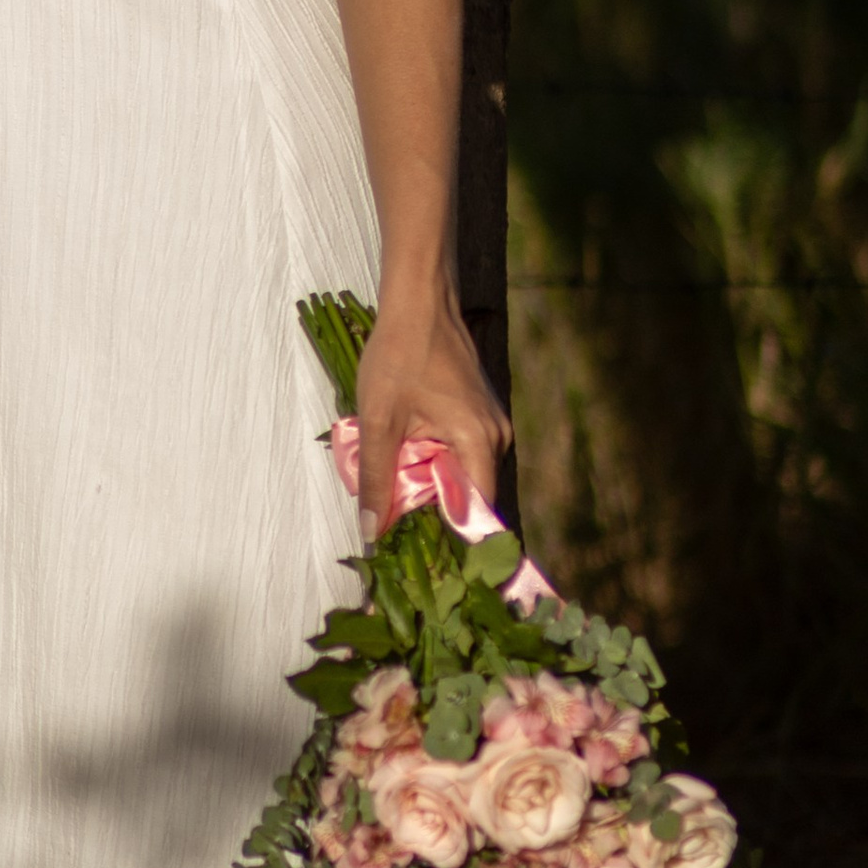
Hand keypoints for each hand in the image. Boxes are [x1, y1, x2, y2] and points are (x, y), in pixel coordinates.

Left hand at [353, 292, 510, 534]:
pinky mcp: (480, 415)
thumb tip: (372, 534)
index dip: (453, 541)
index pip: (477, 513)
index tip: (429, 565)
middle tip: (392, 523)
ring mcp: (491, 425)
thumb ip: (377, 478)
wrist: (420, 301)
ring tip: (392, 485)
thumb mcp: (378, 421)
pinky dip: (432, 461)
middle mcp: (496, 439)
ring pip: (460, 474)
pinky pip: (459, 454)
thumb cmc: (398, 355)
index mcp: (479, 443)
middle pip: (466, 496)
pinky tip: (403, 454)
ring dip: (427, 483)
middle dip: (430, 511)